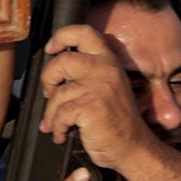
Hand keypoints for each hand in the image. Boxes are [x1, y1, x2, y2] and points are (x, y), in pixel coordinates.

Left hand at [38, 25, 154, 170]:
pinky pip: (60, 114)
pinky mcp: (91, 107)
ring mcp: (99, 87)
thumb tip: (51, 77)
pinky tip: (63, 134)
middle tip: (49, 94)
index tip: (51, 49)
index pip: (84, 32)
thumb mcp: (107, 87)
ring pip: (57, 93)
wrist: (133, 148)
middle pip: (62, 61)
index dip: (62, 36)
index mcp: (109, 61)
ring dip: (51, 114)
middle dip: (47, 79)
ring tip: (57, 125)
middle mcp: (105, 69)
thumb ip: (87, 75)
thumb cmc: (115, 121)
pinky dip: (57, 127)